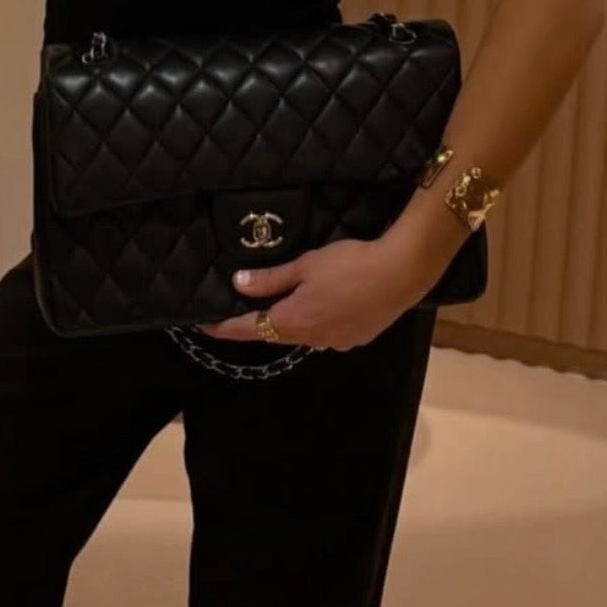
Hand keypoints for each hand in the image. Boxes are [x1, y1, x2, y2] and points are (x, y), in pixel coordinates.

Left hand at [198, 237, 421, 353]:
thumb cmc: (350, 264)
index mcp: (294, 321)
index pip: (249, 328)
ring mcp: (337, 342)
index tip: (204, 325)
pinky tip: (324, 306)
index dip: (224, 327)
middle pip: (275, 334)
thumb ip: (271, 279)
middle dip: (257, 323)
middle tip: (241, 310)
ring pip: (303, 334)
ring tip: (286, 304)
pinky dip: (316, 322)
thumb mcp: (306, 265)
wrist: (402, 272)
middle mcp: (312, 339)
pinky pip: (326, 333)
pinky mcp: (357, 338)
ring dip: (290, 322)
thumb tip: (238, 284)